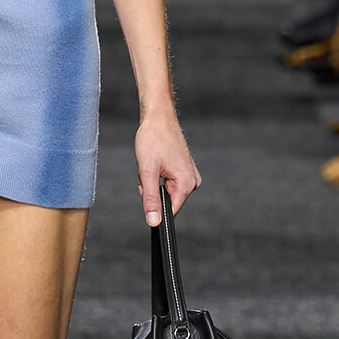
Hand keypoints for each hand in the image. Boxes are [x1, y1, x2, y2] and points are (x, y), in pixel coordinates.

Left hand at [135, 110, 200, 226]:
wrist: (158, 118)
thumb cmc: (153, 139)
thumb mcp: (147, 172)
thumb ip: (151, 199)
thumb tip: (154, 221)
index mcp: (186, 184)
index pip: (170, 212)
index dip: (154, 207)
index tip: (146, 191)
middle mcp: (192, 182)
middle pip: (166, 201)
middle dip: (151, 190)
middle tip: (147, 171)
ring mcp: (190, 175)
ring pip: (165, 191)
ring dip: (152, 182)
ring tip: (151, 164)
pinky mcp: (184, 170)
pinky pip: (167, 182)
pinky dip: (157, 175)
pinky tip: (155, 162)